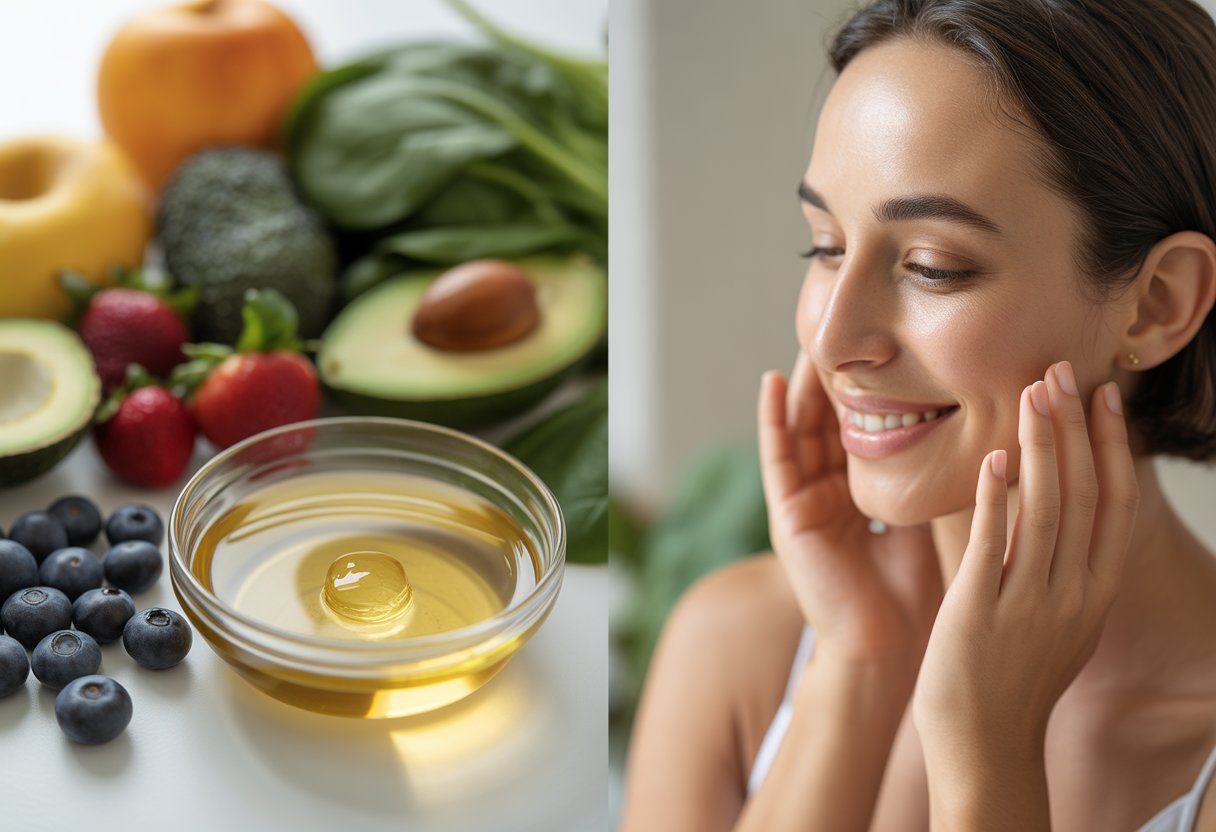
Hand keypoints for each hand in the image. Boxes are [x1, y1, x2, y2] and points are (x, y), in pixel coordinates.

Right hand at [758, 352, 943, 671]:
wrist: (892, 647)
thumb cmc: (919, 591)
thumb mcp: (931, 515)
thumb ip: (936, 473)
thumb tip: (979, 422)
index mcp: (862, 494)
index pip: (864, 426)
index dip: (872, 384)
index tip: (887, 339)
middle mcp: (829, 492)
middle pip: (830, 419)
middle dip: (835, 373)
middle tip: (843, 322)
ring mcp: (805, 502)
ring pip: (801, 428)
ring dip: (803, 384)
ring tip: (810, 337)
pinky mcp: (788, 516)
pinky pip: (777, 457)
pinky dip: (773, 418)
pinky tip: (775, 381)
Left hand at [912, 361, 1138, 766]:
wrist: (984, 745)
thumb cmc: (1011, 680)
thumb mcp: (1057, 621)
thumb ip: (1061, 569)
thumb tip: (1053, 509)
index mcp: (1093, 593)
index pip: (1112, 504)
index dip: (1111, 445)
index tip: (1104, 397)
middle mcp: (1072, 594)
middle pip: (1083, 494)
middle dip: (1075, 427)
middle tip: (1064, 370)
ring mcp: (1029, 603)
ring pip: (1045, 509)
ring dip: (1040, 446)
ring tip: (1032, 394)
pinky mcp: (982, 613)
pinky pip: (995, 545)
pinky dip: (997, 498)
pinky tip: (994, 459)